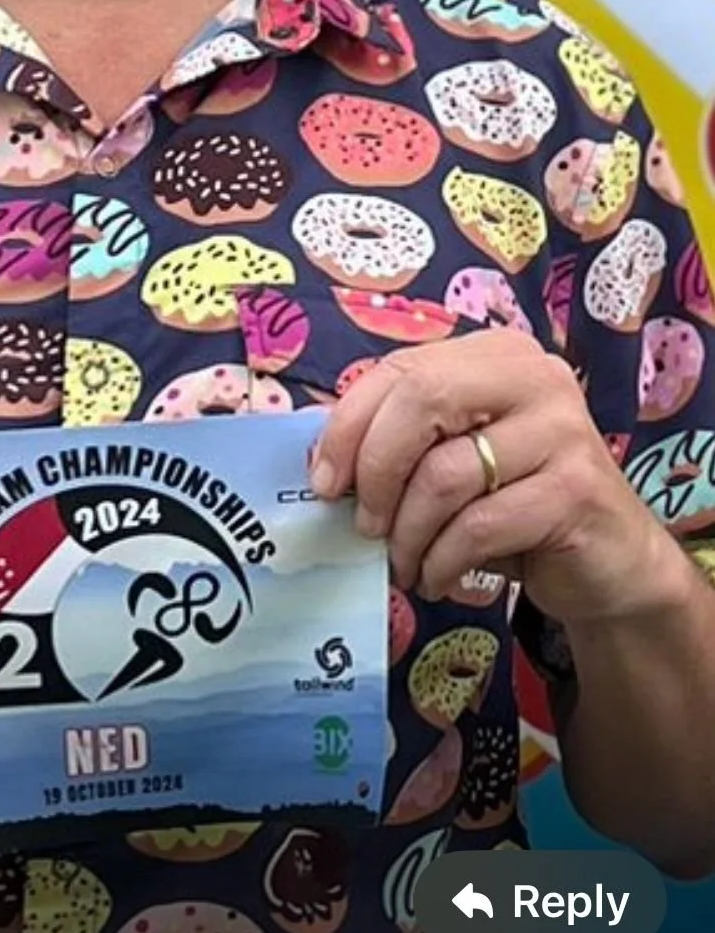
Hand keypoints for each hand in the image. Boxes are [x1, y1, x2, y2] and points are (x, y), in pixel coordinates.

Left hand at [310, 329, 671, 626]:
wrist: (611, 562)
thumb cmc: (516, 504)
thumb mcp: (456, 458)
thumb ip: (403, 440)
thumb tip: (321, 458)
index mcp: (494, 354)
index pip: (402, 370)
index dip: (349, 424)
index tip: (323, 481)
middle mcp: (534, 377)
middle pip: (421, 401)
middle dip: (376, 469)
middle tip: (364, 524)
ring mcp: (562, 430)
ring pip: (445, 474)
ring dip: (409, 533)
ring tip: (406, 563)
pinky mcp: (576, 490)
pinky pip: (478, 525)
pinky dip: (442, 560)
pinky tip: (438, 577)